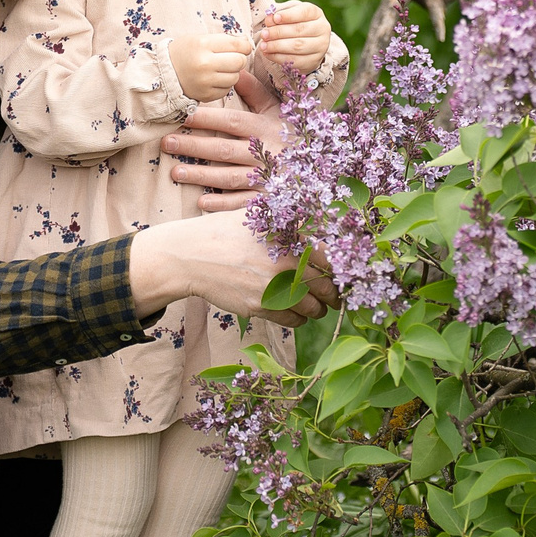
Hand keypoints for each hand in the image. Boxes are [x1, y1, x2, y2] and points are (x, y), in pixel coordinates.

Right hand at [127, 211, 334, 328]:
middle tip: (337, 295)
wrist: (190, 255)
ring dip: (320, 309)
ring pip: (313, 308)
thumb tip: (322, 222)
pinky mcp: (260, 306)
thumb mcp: (258, 216)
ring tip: (319, 306)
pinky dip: (300, 319)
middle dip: (336, 294)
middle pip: (328, 286)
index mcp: (289, 237)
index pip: (331, 257)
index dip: (343, 269)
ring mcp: (273, 286)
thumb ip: (288, 221)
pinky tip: (298, 313)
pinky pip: (293, 320)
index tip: (346, 274)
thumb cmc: (225, 232)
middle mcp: (285, 262)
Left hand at [163, 72, 286, 208]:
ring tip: (175, 172)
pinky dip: (223, 204)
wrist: (321, 164)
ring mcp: (267, 177)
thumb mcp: (277, 109)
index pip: (232, 121)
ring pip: (230, 177)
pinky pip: (243, 202)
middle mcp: (266, 153)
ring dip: (202, 175)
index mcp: (266, 128)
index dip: (207, 118)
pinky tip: (202, 202)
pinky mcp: (269, 198)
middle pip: (225, 149)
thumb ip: (255, 90)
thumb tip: (234, 67)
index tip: (183, 115)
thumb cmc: (291, 132)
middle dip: (194, 146)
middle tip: (167, 143)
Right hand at [168, 33, 253, 101]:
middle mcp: (204, 63)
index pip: (237, 44)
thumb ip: (223, 40)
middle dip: (239, 59)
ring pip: (235, 77)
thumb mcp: (199, 38)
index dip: (244, 46)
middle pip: (239, 61)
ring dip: (231, 73)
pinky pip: (227, 89)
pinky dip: (224, 84)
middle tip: (232, 58)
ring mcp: (205, 81)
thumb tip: (246, 44)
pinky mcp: (206, 95)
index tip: (243, 47)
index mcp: (202, 44)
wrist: (163, 74)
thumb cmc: (184, 53)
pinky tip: (213, 79)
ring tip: (219, 69)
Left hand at [253, 0, 334, 72]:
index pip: (304, 12)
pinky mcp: (314, 61)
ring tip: (263, 45)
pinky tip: (268, 54)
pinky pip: (295, 60)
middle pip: (299, 30)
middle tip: (264, 34)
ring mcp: (321, 47)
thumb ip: (279, 16)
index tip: (275, 18)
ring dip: (277, 46)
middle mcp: (322, 29)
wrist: (306, 45)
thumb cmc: (294, 25)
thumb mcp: (289, 16)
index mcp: (316, 14)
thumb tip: (269, 19)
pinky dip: (279, 57)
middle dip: (279, 32)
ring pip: (298, 46)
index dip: (289, 15)